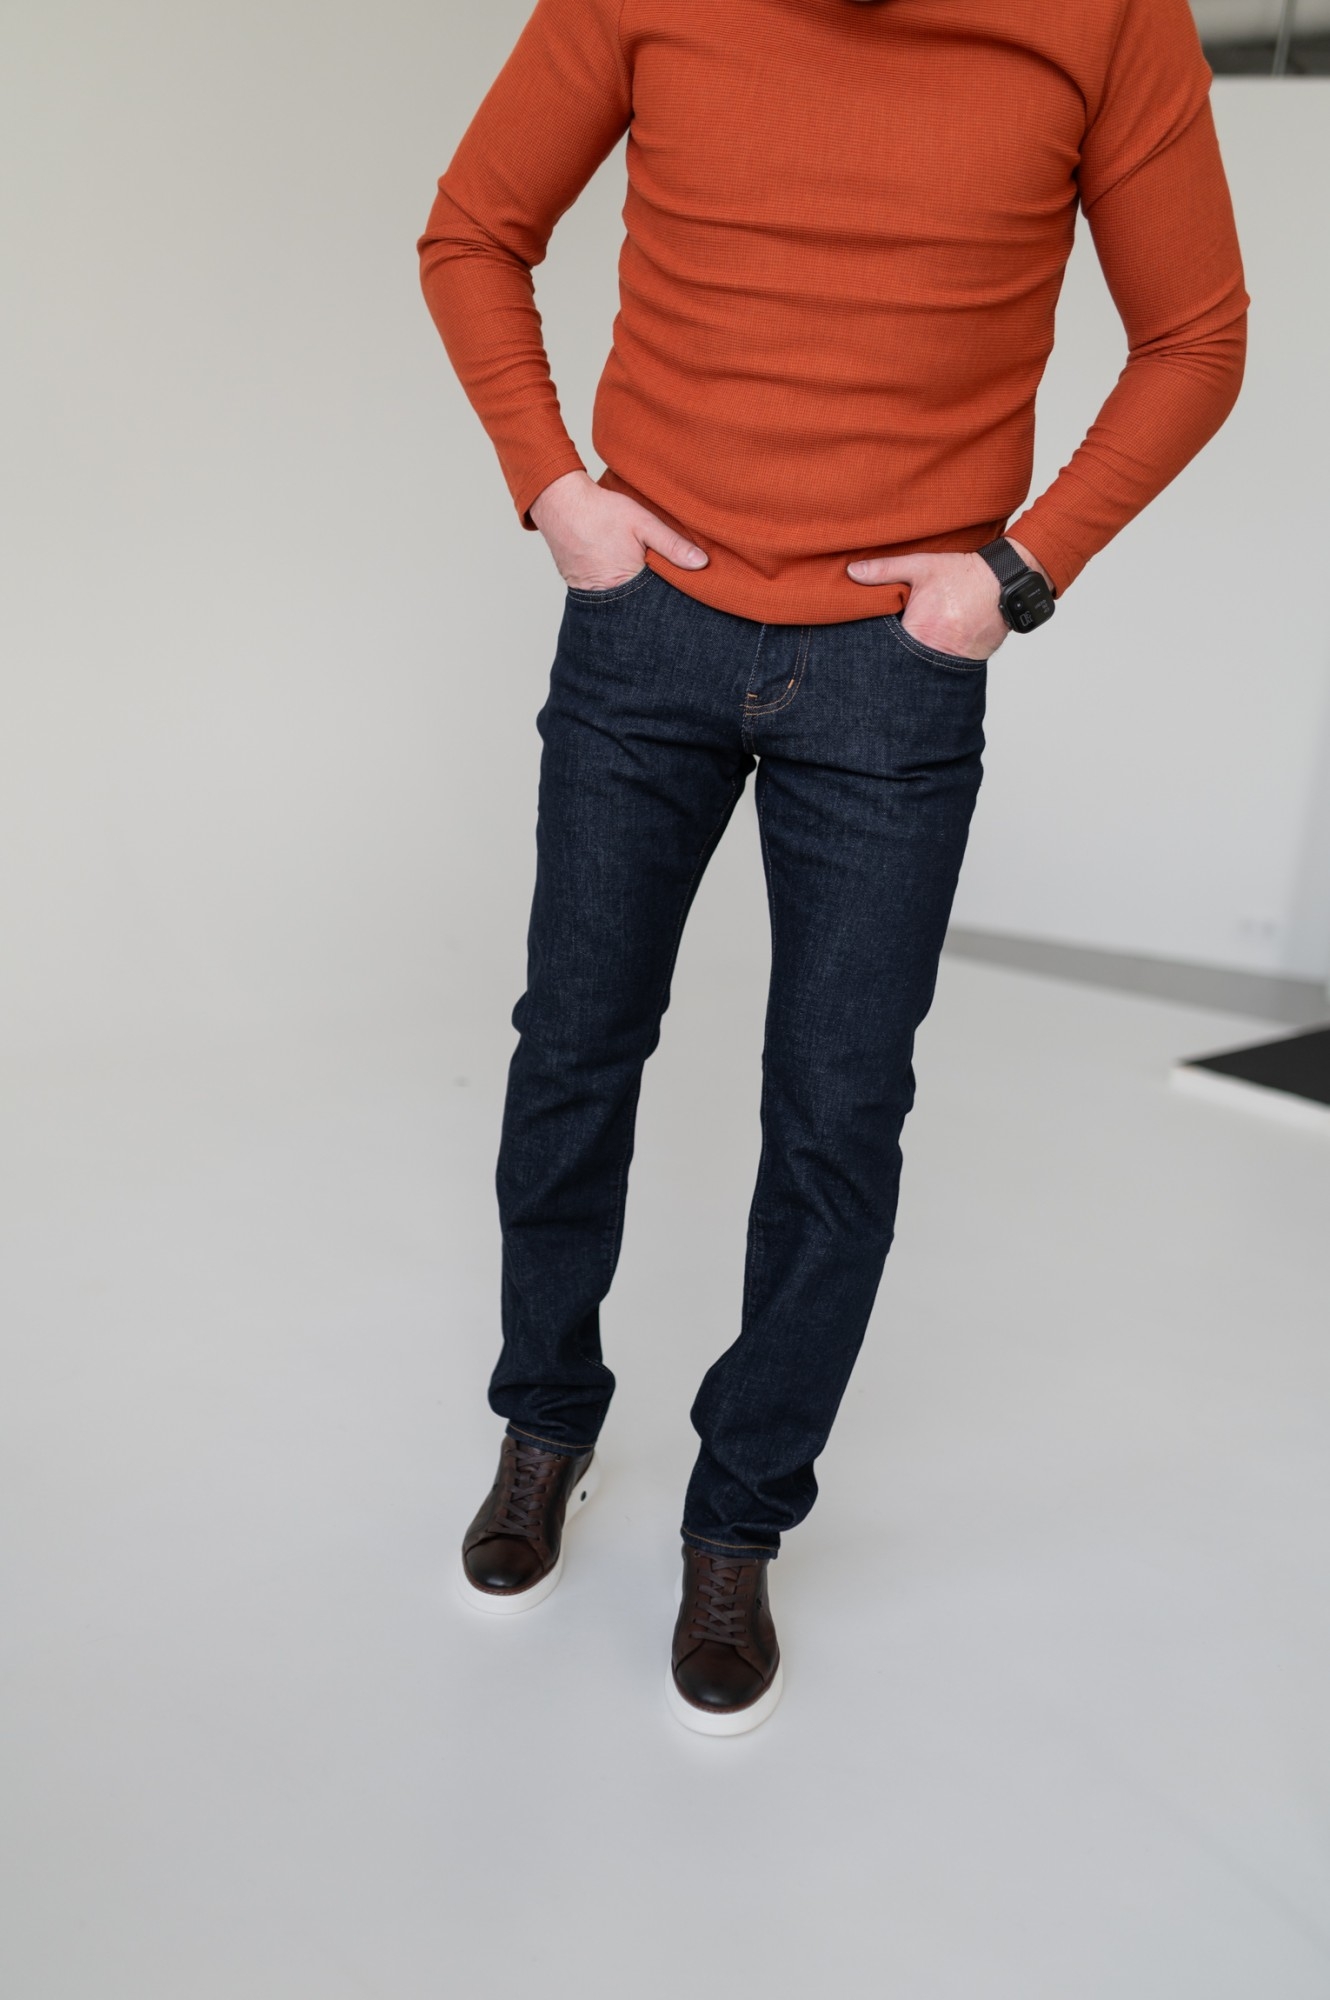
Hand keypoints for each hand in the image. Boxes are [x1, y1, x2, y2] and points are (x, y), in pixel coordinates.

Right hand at [529, 470, 708, 589]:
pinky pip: (611, 598)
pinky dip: (623, 592)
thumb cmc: (600, 512)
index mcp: (628, 585)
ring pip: (627, 606)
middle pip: (643, 610)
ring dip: (640, 598)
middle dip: (657, 603)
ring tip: (649, 584)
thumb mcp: (643, 522)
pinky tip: (629, 577)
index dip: (675, 599)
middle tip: (673, 593)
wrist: (560, 505)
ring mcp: (594, 598)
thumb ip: (673, 545)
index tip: (690, 592)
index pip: (660, 605)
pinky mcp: (585, 591)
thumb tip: (702, 564)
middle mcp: (610, 599)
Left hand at [845, 539, 1050, 659]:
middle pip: (894, 663)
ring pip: (911, 669)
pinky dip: (921, 665)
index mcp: (917, 630)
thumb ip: (884, 570)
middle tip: (865, 655)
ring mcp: (944, 663)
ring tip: (891, 655)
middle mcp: (930, 653)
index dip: (868, 643)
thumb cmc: (964, 576)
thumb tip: (851, 572)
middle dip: (883, 657)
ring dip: (901, 663)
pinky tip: (915, 655)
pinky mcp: (957, 668)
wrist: (1005, 586)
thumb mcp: (922, 566)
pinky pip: (930, 670)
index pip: (880, 646)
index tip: (854, 642)